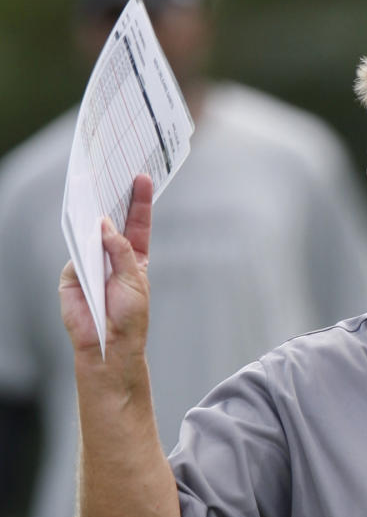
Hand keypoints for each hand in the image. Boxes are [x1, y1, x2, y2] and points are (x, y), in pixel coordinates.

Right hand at [60, 173, 153, 364]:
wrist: (108, 344)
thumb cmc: (129, 317)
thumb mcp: (134, 280)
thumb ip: (121, 250)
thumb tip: (105, 223)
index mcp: (134, 258)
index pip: (137, 224)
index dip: (140, 202)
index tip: (143, 178)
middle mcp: (112, 256)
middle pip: (112, 221)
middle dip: (114, 198)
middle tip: (116, 172)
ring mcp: (91, 262)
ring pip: (90, 232)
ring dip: (94, 214)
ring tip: (100, 190)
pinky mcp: (73, 271)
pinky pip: (75, 250)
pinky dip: (80, 242)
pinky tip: (86, 231)